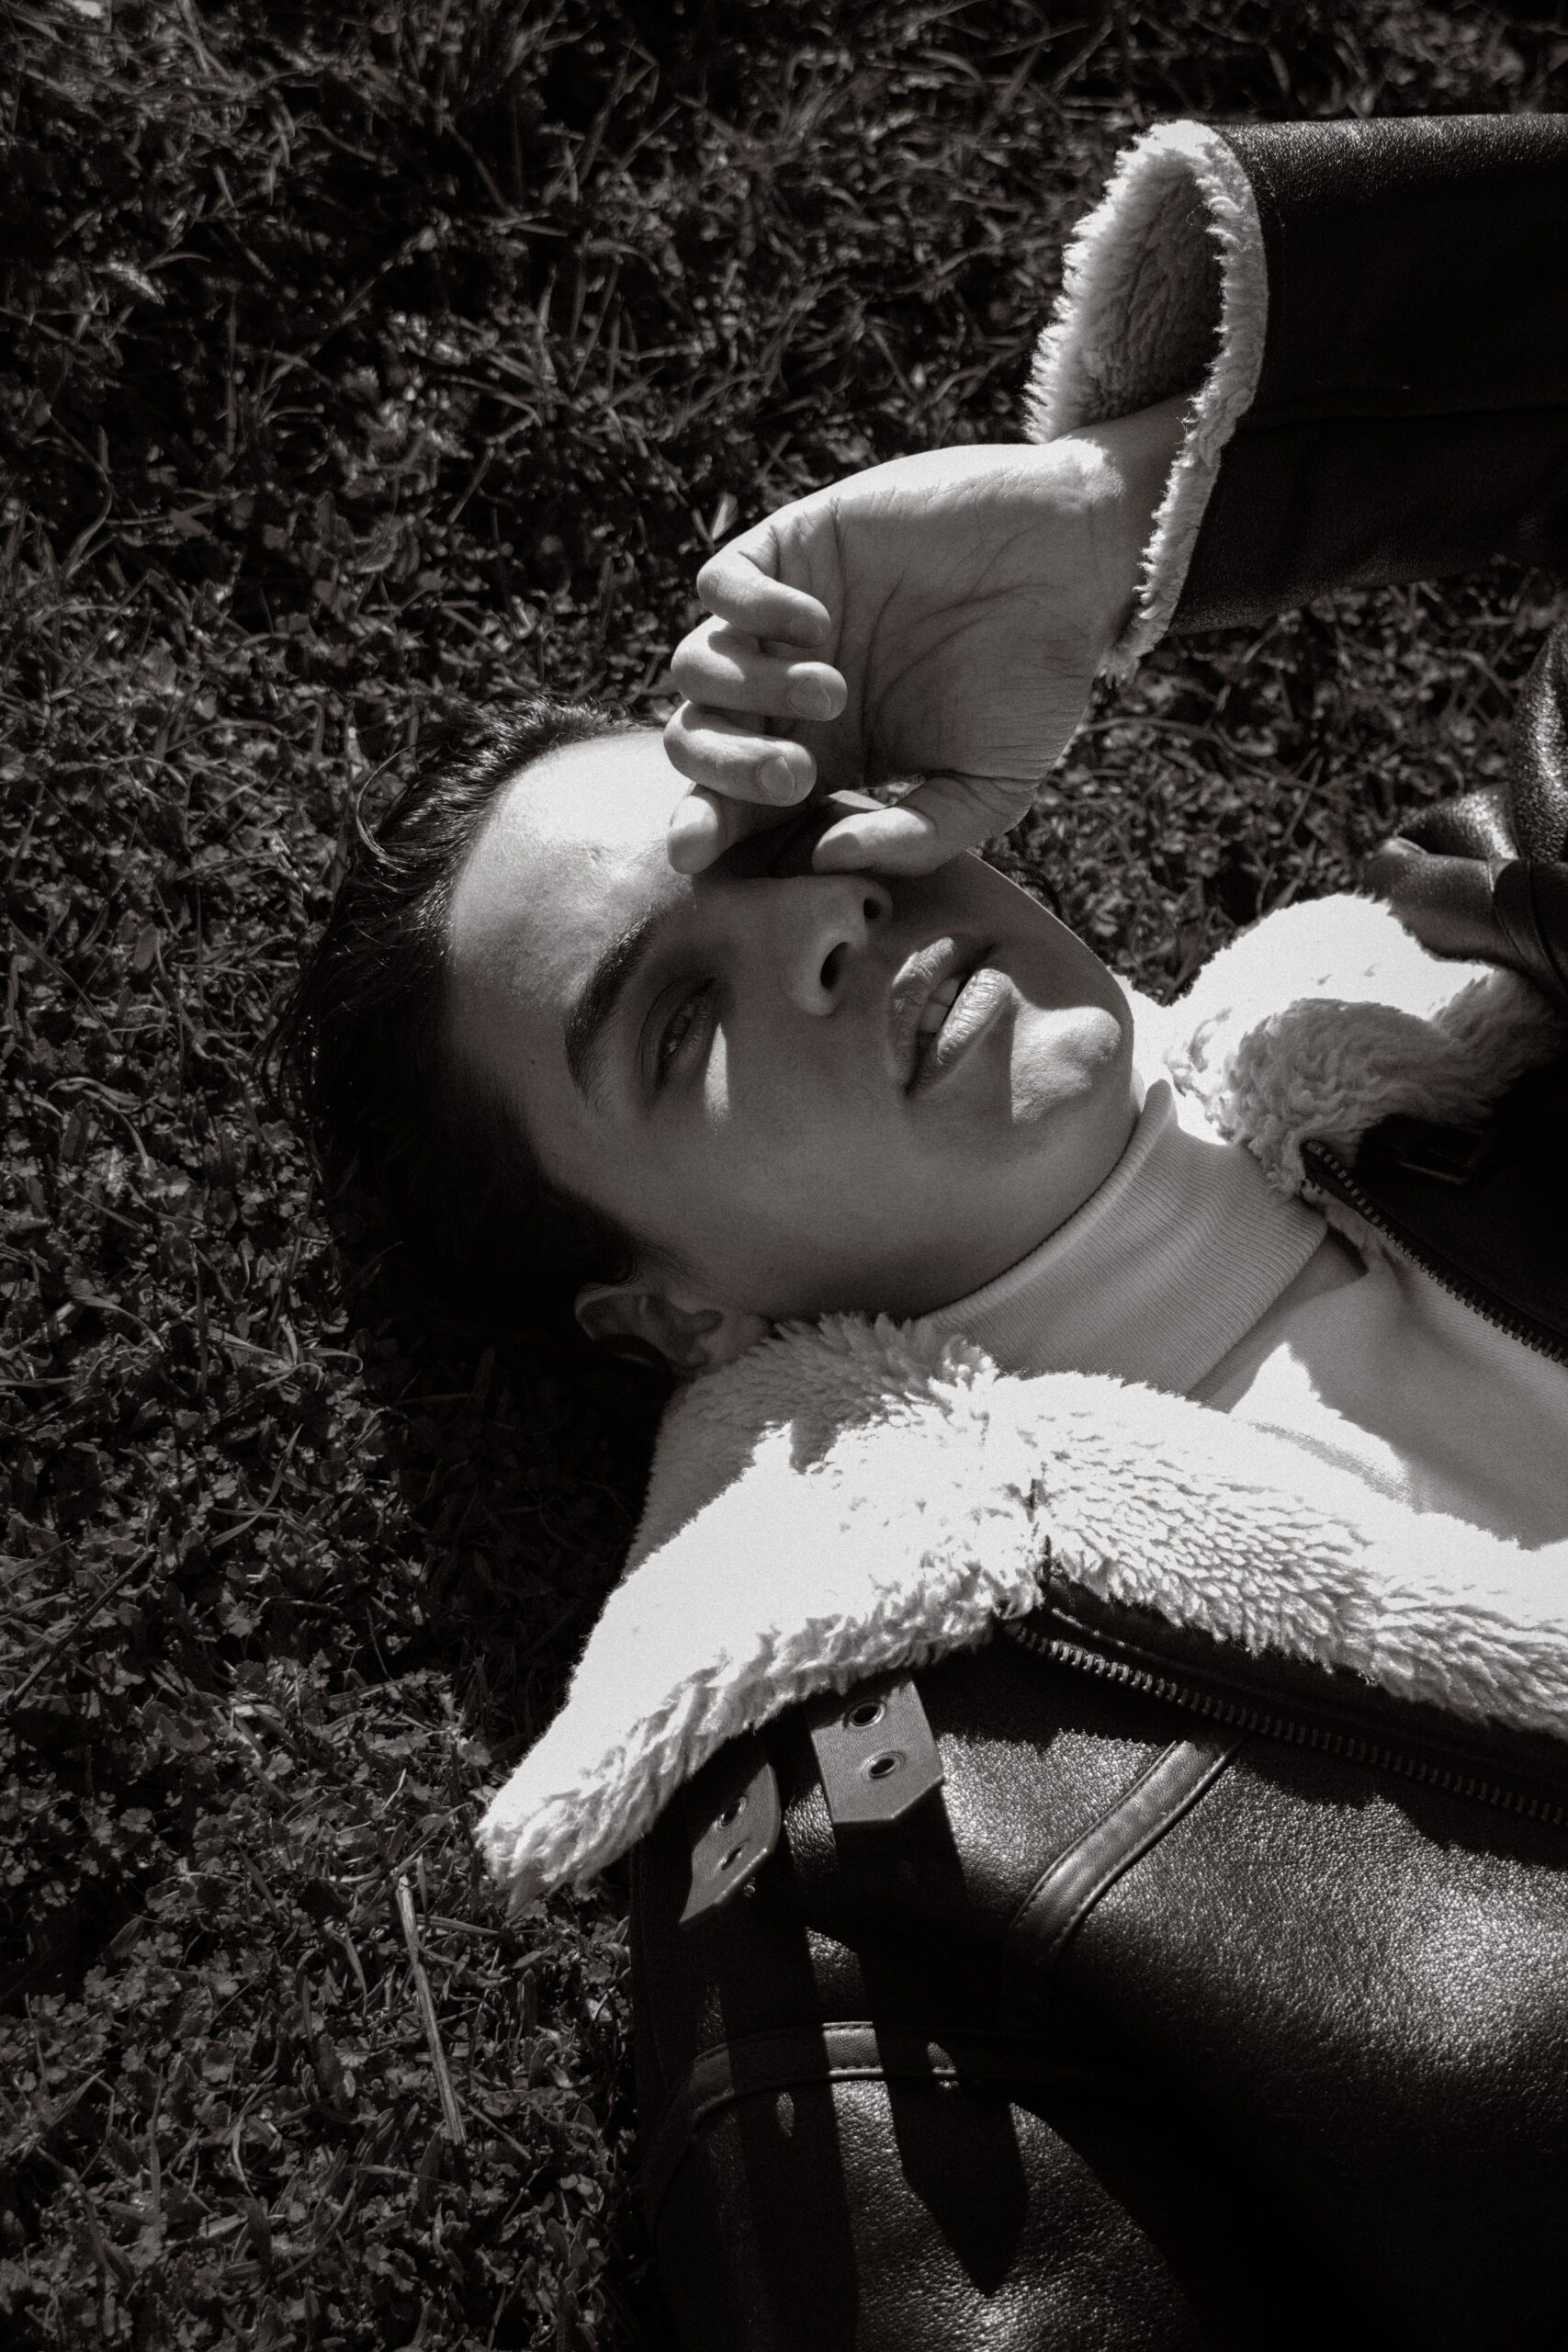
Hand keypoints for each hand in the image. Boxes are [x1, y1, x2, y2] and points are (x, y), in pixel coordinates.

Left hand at [663, 397, 1184, 874]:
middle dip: (723, 770)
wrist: (1075, 561)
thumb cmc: (1036, 679)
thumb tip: (827, 859)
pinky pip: (718, 583)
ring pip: (695, 668)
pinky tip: (817, 626)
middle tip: (792, 773)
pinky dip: (749, 611)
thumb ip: (915, 835)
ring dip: (748, 691)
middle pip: (694, 740)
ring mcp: (785, 621)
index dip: (701, 828)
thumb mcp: (990, 787)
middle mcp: (788, 694)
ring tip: (832, 689)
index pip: (730, 803)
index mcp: (824, 757)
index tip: (695, 851)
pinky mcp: (795, 549)